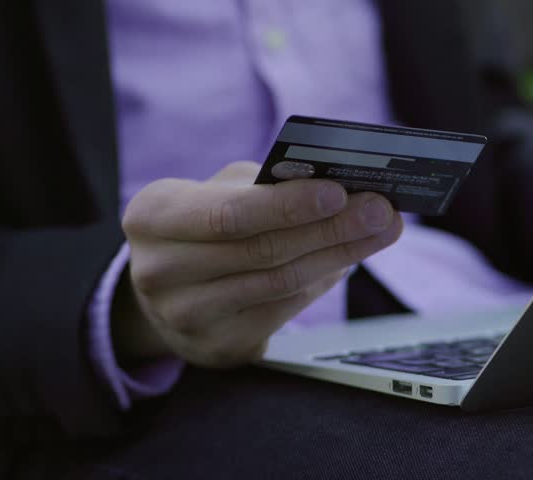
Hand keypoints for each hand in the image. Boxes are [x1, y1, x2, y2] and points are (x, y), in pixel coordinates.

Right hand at [116, 161, 403, 367]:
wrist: (163, 289)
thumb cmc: (200, 224)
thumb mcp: (215, 190)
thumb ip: (264, 186)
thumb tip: (339, 191)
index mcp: (152, 216)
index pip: (228, 214)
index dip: (287, 206)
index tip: (339, 192)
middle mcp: (160, 271)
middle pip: (262, 251)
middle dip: (330, 229)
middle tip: (380, 212)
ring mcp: (186, 317)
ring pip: (280, 284)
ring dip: (339, 255)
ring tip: (379, 230)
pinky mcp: (218, 348)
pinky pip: (284, 310)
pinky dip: (321, 280)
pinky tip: (345, 259)